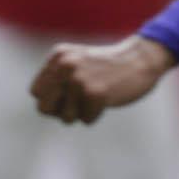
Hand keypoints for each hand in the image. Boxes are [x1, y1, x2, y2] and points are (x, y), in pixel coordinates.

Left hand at [32, 36, 176, 125]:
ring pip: (65, 117)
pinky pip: (86, 120)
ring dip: (81, 114)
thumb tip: (44, 109)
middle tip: (80, 103)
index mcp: (58, 57)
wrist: (142, 59)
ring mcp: (80, 80)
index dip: (52, 99)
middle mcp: (65, 67)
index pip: (36, 93)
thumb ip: (56, 79)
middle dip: (61, 111)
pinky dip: (96, 115)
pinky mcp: (96, 93)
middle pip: (44, 108)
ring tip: (95, 99)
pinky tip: (108, 99)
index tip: (70, 95)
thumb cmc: (109, 66)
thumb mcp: (77, 62)